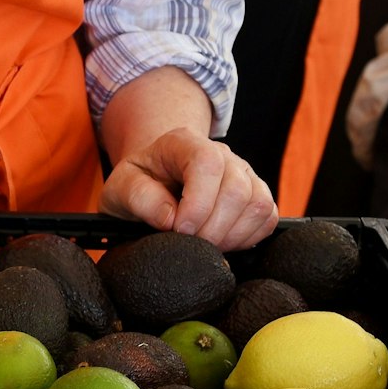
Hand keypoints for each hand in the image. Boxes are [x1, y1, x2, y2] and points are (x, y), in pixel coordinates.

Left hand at [101, 128, 277, 250]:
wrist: (156, 180)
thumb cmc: (139, 183)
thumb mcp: (121, 187)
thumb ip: (139, 197)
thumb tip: (170, 218)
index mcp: (184, 143)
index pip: (208, 164)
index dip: (198, 203)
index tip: (180, 229)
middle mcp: (221, 153)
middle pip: (237, 189)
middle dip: (212, 228)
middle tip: (189, 244)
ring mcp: (243, 173)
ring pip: (257, 204)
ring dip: (230, 236)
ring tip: (203, 245)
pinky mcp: (256, 194)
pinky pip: (267, 218)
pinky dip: (247, 238)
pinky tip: (221, 242)